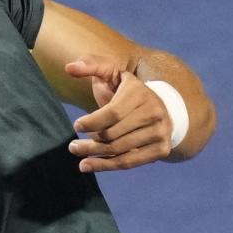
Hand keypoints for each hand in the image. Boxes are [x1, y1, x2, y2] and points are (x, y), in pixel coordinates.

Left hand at [63, 55, 174, 172]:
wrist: (160, 108)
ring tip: (78, 156)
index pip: (113, 113)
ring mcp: (160, 132)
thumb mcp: (112, 74)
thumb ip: (92, 66)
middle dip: (90, 142)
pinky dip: (106, 166)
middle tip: (73, 146)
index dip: (92, 121)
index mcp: (141, 93)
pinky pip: (129, 162)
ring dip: (94, 156)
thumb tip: (69, 67)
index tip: (76, 126)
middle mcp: (155, 112)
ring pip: (119, 150)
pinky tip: (88, 166)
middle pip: (114, 134)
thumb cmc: (127, 92)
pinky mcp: (162, 149)